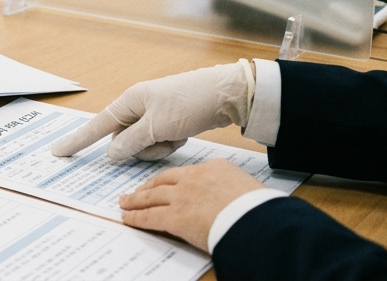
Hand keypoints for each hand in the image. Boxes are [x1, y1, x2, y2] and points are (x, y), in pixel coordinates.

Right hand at [50, 62, 251, 160]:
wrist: (227, 94)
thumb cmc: (188, 103)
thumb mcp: (156, 126)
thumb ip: (130, 142)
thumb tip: (111, 153)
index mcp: (130, 100)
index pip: (97, 125)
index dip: (77, 141)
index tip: (57, 152)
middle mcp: (139, 106)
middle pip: (124, 140)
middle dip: (142, 147)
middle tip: (164, 137)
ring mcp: (155, 114)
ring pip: (143, 145)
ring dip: (159, 147)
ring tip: (177, 134)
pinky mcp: (170, 122)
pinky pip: (160, 142)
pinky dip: (171, 144)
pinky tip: (185, 133)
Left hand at [119, 160, 267, 251]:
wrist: (258, 219)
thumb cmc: (261, 207)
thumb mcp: (248, 187)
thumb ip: (233, 188)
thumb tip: (232, 196)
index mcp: (214, 167)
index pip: (186, 172)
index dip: (171, 179)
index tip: (165, 183)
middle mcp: (194, 178)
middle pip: (163, 181)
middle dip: (148, 186)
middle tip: (137, 191)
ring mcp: (182, 196)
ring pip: (151, 196)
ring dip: (136, 200)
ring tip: (125, 202)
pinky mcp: (174, 216)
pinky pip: (149, 216)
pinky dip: (136, 217)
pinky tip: (128, 218)